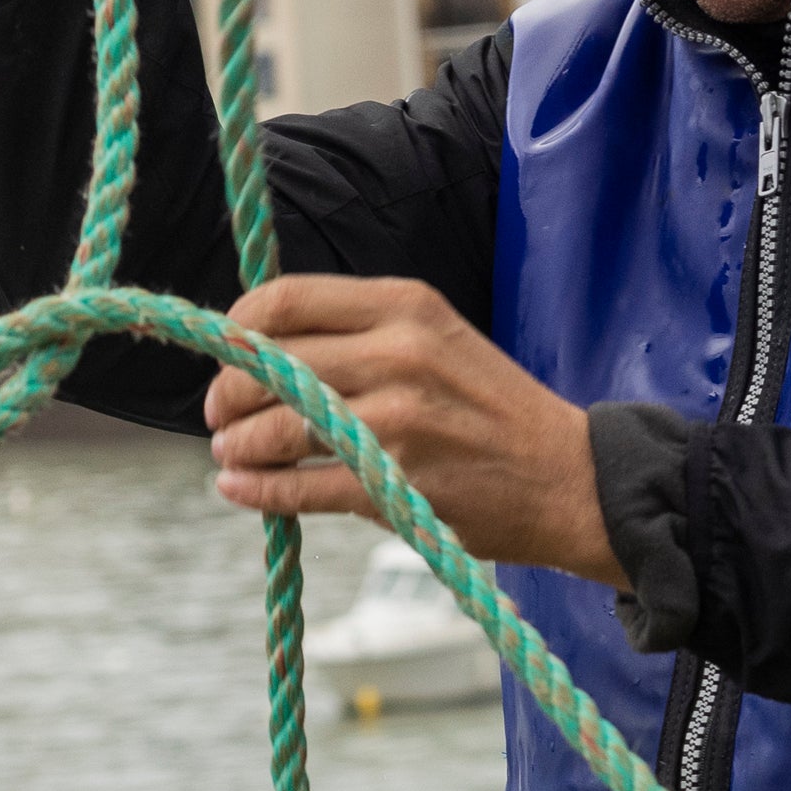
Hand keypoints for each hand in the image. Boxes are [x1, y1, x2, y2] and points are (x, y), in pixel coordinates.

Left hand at [204, 276, 622, 585]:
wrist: (570, 480)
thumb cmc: (492, 413)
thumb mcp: (437, 342)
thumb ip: (360, 337)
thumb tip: (261, 350)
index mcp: (406, 305)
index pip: (285, 300)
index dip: (236, 329)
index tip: (226, 355)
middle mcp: (399, 352)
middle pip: (269, 364)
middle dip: (227, 395)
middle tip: (219, 416)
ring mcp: (397, 420)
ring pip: (276, 426)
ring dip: (237, 446)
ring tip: (229, 455)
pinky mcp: (394, 483)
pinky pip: (297, 485)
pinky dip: (258, 490)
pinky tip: (240, 488)